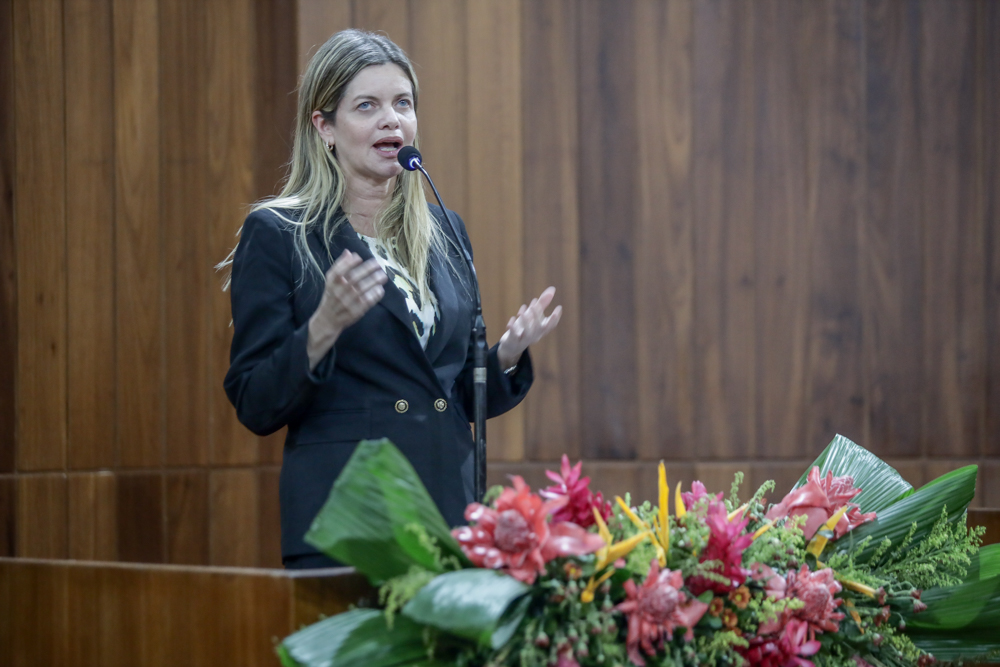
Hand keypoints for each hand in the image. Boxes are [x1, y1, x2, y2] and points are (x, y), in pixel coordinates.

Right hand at [307, 250, 386, 368]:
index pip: (339, 271)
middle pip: (353, 278)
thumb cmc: (331, 297)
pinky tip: (380, 289)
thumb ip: (339, 267)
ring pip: (361, 290)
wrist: (328, 320)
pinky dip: (374, 295)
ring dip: (374, 281)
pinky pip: (366, 302)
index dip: (349, 263)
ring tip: (383, 276)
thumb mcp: (331, 282)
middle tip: (378, 264)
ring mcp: (347, 302)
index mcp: (331, 283)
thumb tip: (349, 252)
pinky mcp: (355, 312)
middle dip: (366, 270)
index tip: (359, 257)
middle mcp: (338, 292)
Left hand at [497, 286, 561, 369]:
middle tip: (535, 304)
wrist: (512, 346)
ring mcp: (524, 339)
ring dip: (525, 322)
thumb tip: (553, 289)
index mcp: (541, 330)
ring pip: (527, 333)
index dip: (555, 318)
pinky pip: (514, 336)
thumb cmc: (525, 327)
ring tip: (522, 312)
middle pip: (539, 328)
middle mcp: (534, 335)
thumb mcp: (533, 315)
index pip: (551, 325)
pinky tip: (512, 319)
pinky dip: (513, 328)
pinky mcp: (513, 341)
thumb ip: (542, 303)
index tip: (559, 307)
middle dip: (537, 316)